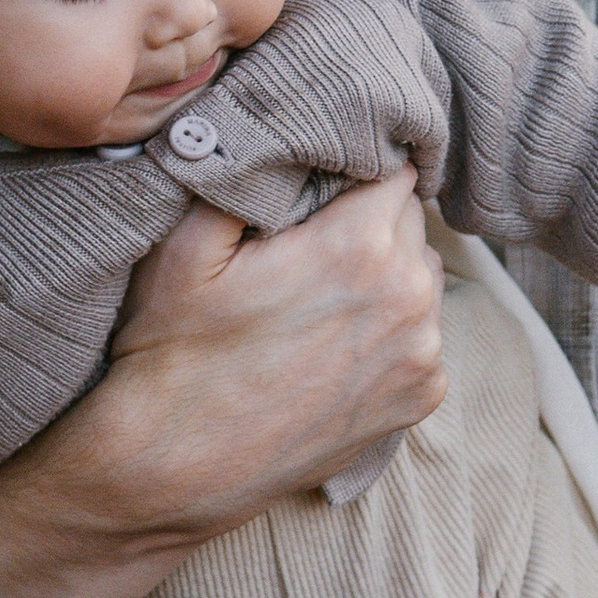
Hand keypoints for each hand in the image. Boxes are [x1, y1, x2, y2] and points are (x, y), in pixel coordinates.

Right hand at [102, 173, 445, 497]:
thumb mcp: (185, 245)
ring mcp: (423, 353)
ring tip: (321, 298)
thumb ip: (245, 173)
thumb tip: (281, 129)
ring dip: (388, 275)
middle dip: (371, 220)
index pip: (396, 167)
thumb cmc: (174, 354)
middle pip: (411, 220)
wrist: (177, 468)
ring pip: (423, 277)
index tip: (327, 180)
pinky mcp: (422, 397)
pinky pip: (423, 335)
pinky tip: (334, 346)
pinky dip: (392, 332)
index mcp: (361, 246)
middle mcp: (410, 297)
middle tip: (312, 244)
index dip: (359, 166)